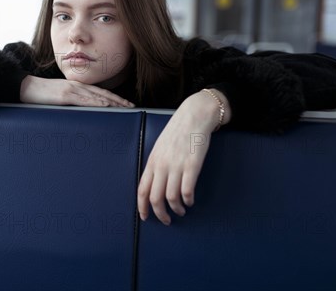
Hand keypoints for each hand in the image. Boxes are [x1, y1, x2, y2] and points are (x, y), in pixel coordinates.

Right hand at [20, 75, 134, 107]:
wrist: (26, 87)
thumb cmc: (41, 94)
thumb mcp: (60, 97)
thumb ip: (72, 101)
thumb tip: (81, 111)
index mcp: (77, 86)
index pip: (99, 92)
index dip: (114, 98)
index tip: (125, 103)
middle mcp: (77, 86)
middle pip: (103, 93)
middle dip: (118, 100)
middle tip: (132, 106)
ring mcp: (72, 90)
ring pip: (96, 96)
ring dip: (112, 101)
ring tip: (124, 107)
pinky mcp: (64, 95)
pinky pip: (83, 99)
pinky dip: (96, 102)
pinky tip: (105, 105)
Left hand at [137, 89, 230, 224]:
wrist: (194, 116)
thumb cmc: (177, 132)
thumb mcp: (160, 147)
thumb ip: (156, 165)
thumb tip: (154, 184)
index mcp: (152, 161)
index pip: (141, 190)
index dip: (142, 207)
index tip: (145, 217)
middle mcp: (162, 165)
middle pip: (155, 198)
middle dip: (160, 214)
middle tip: (167, 220)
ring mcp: (177, 165)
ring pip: (171, 198)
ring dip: (177, 209)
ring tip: (181, 211)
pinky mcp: (192, 165)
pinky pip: (187, 191)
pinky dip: (188, 201)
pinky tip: (190, 201)